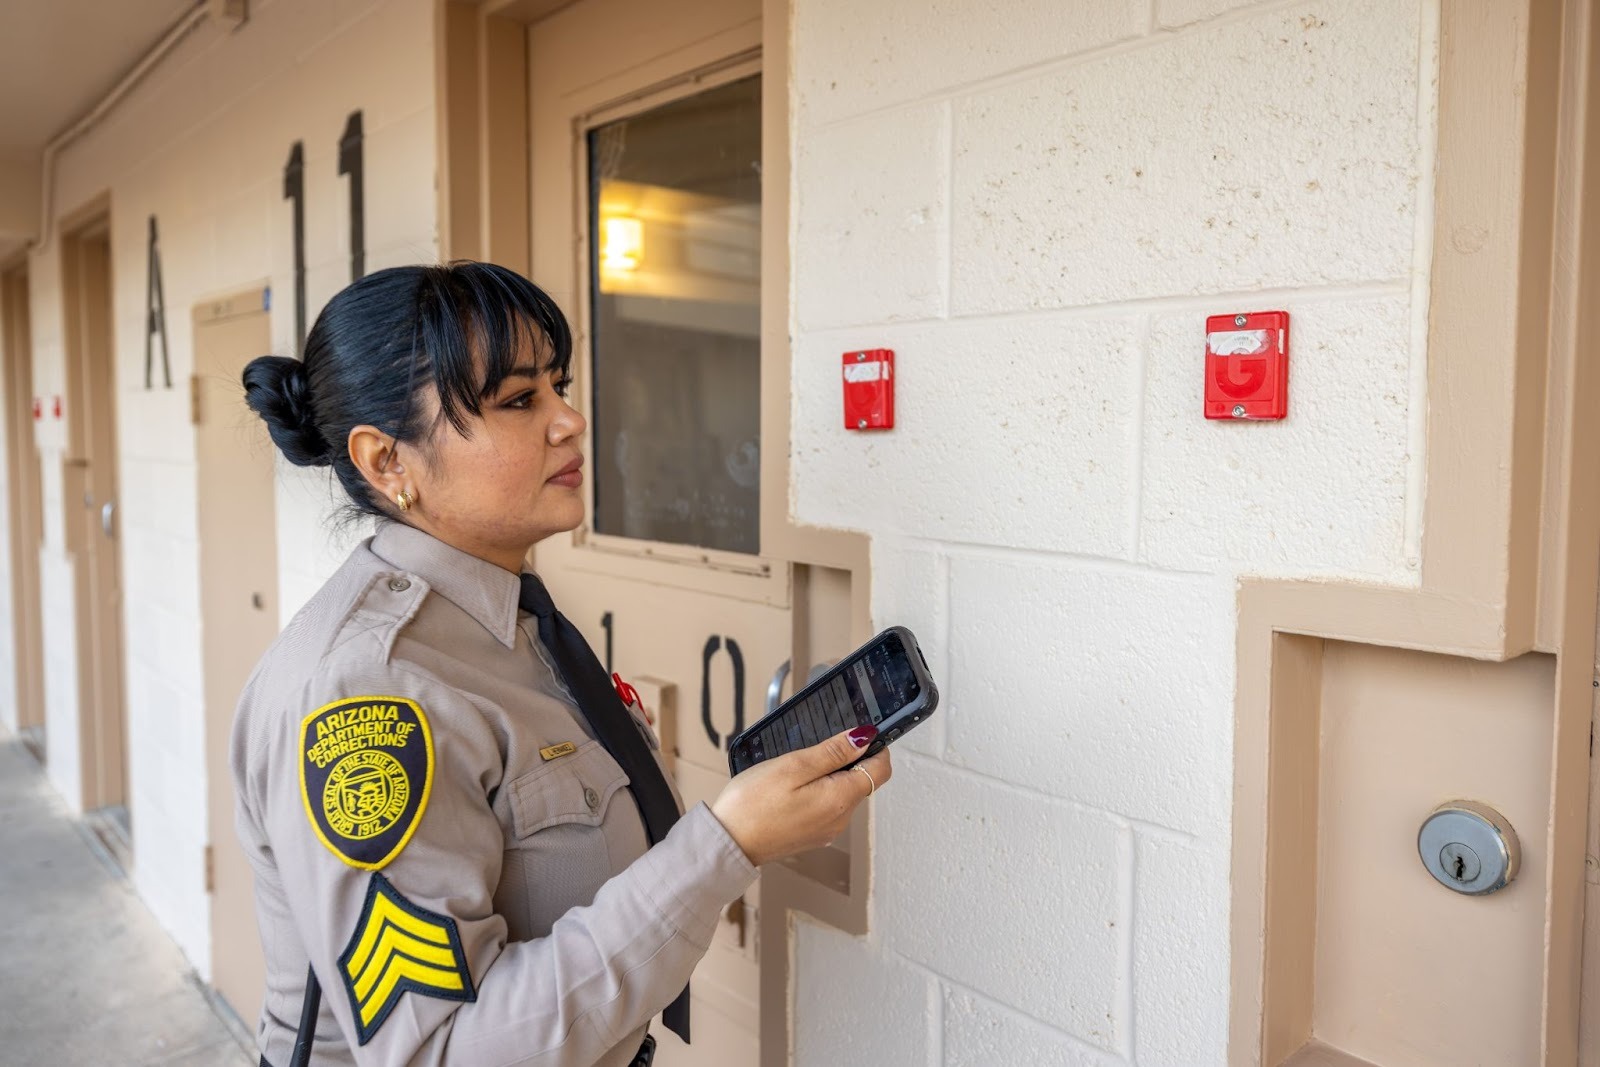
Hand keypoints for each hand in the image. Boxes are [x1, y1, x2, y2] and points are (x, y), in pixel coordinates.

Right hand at [710, 726, 892, 867]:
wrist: (727, 843)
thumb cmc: (752, 803)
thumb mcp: (793, 766)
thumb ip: (833, 752)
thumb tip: (864, 737)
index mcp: (840, 799)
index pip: (881, 770)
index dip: (876, 747)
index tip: (858, 732)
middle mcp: (840, 819)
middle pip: (862, 780)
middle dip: (848, 759)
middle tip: (814, 747)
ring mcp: (827, 830)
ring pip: (844, 793)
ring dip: (830, 775)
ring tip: (796, 767)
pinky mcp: (812, 835)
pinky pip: (827, 806)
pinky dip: (818, 791)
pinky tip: (790, 787)